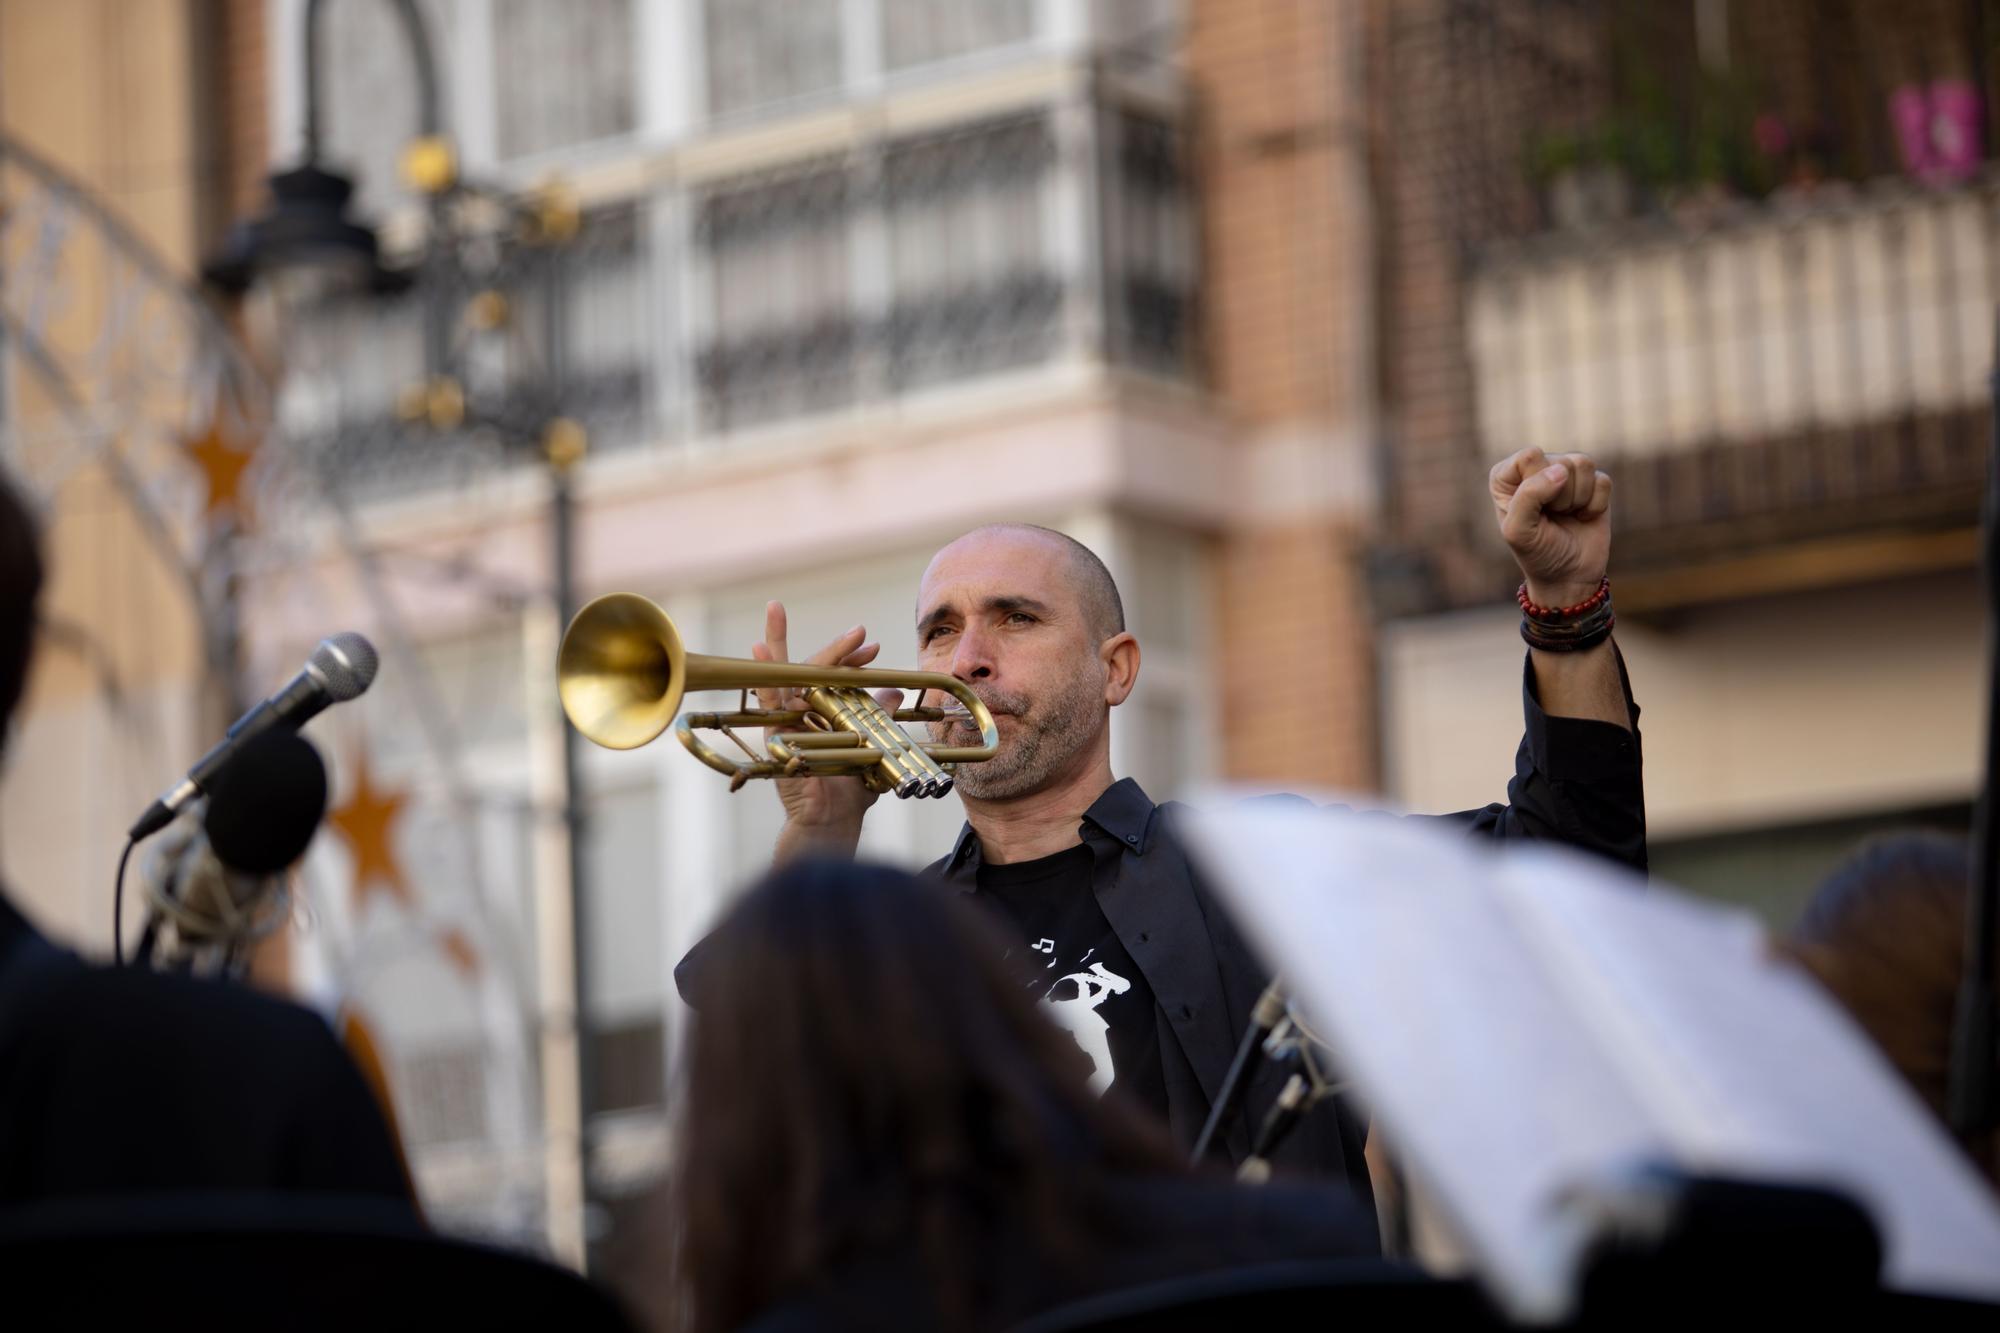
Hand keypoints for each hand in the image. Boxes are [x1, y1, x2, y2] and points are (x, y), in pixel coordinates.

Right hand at [752, 601, 903, 845]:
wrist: (835, 820)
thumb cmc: (851, 789)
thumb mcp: (874, 745)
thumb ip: (881, 717)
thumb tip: (893, 690)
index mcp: (826, 712)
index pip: (836, 676)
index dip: (853, 660)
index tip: (874, 647)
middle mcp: (803, 712)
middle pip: (812, 669)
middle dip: (835, 648)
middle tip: (859, 631)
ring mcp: (786, 719)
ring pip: (783, 674)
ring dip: (780, 641)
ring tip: (776, 610)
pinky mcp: (774, 732)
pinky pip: (767, 699)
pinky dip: (763, 674)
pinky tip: (756, 646)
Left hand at [1489, 447, 1611, 607]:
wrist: (1568, 576)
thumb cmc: (1536, 553)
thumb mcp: (1519, 531)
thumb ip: (1529, 496)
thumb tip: (1561, 471)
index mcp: (1507, 476)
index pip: (1530, 456)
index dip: (1537, 485)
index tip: (1533, 511)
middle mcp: (1536, 468)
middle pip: (1560, 461)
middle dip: (1559, 496)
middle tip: (1550, 517)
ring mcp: (1566, 473)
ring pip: (1583, 464)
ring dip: (1577, 499)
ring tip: (1565, 515)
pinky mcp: (1593, 483)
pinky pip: (1603, 480)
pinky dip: (1596, 505)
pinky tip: (1583, 516)